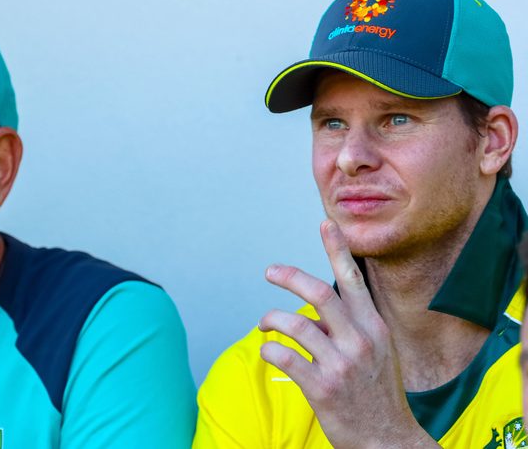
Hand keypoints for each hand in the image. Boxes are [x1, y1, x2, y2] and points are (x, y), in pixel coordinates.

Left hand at [258, 220, 438, 448]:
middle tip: (270, 271)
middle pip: (319, 294)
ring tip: (264, 324)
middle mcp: (360, 341)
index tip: (325, 224)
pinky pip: (285, 357)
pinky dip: (270, 350)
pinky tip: (268, 351)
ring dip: (272, 319)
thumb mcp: (378, 350)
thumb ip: (353, 323)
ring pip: (296, 325)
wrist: (388, 440)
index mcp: (373, 326)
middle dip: (289, 277)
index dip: (337, 250)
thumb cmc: (377, 392)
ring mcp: (341, 365)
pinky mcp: (323, 388)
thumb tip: (321, 298)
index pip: (353, 279)